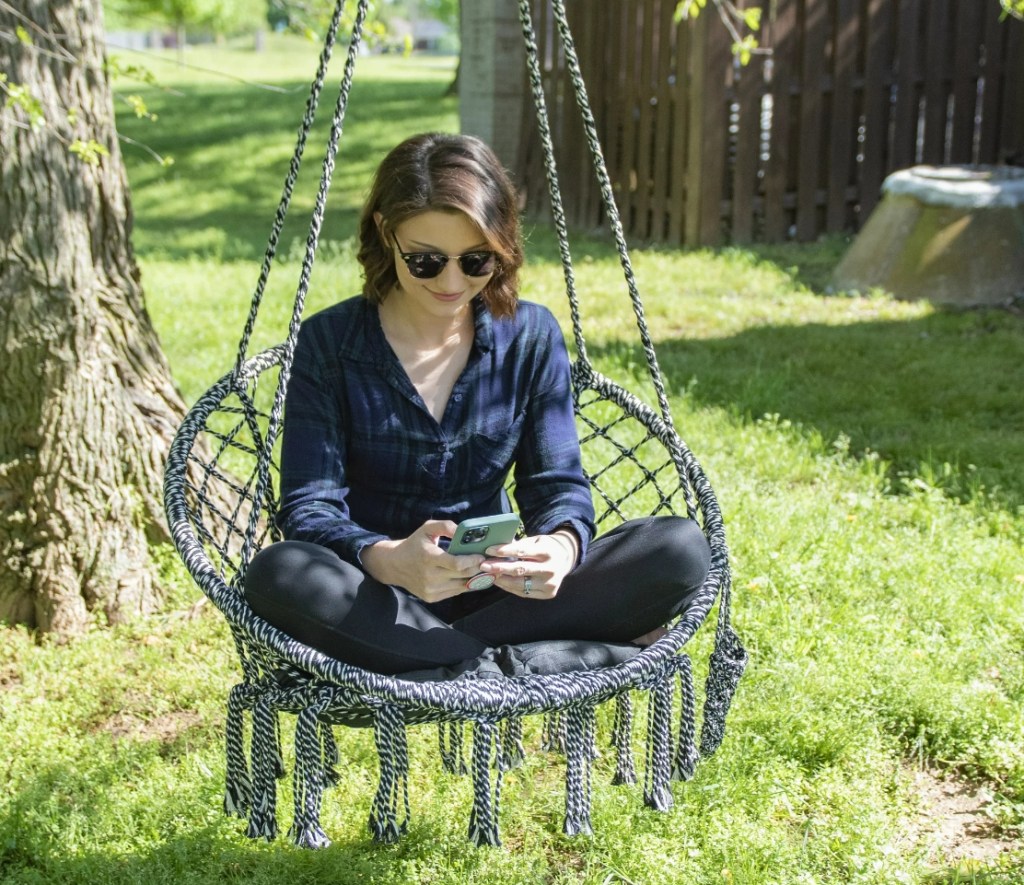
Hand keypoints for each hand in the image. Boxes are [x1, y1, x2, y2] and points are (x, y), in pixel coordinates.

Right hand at [361, 519, 484, 603]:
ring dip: (474, 578)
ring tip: (482, 569)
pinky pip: (455, 592)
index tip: (481, 556)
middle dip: (478, 569)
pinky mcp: (431, 598)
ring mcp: (430, 590)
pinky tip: (469, 577)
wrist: (394, 565)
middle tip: (488, 562)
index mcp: (429, 558)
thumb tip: (464, 531)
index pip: (457, 564)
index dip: (473, 561)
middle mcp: (430, 576)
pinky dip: (464, 585)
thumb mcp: (427, 528)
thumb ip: (446, 526)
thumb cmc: (414, 544)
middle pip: (463, 575)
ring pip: (461, 586)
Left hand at [478, 529, 578, 599]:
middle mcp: (550, 569)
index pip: (522, 551)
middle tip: (483, 566)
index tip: (489, 550)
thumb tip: (496, 549)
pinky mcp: (548, 594)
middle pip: (519, 570)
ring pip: (520, 584)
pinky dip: (509, 587)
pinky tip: (499, 581)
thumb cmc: (546, 547)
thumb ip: (520, 545)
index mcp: (547, 551)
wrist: (566, 558)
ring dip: (501, 579)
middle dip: (498, 568)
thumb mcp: (536, 540)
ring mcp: (550, 584)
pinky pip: (523, 592)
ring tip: (488, 575)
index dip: (504, 551)